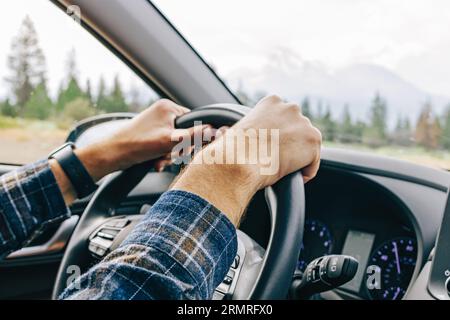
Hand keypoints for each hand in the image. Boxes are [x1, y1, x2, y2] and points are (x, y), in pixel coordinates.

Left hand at [52, 99, 207, 203]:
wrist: (111, 155)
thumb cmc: (136, 144)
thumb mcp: (169, 141)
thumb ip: (193, 135)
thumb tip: (214, 130)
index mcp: (167, 107)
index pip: (193, 120)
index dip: (194, 136)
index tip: (188, 148)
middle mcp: (162, 112)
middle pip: (184, 133)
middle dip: (178, 149)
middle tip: (170, 156)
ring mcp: (156, 124)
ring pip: (175, 142)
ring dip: (170, 155)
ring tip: (159, 161)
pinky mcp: (150, 135)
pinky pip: (165, 146)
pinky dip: (162, 156)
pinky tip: (155, 162)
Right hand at [173, 95, 321, 224]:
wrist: (238, 160)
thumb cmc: (232, 150)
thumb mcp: (241, 131)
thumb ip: (255, 129)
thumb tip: (247, 140)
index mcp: (272, 101)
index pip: (285, 118)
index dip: (279, 136)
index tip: (272, 149)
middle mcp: (290, 107)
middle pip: (299, 130)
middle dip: (291, 144)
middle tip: (278, 161)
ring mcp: (304, 123)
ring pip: (307, 146)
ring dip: (298, 157)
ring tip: (283, 170)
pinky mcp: (313, 141)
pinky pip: (313, 163)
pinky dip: (305, 172)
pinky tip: (290, 176)